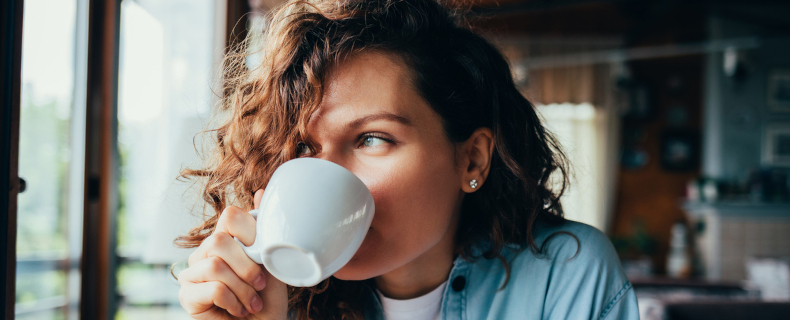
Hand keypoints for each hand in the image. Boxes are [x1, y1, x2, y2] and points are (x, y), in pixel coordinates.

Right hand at [178, 189, 288, 318]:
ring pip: (215, 265)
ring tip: (252, 303)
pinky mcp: (186, 296)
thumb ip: (265, 230)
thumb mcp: (273, 262)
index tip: (264, 257)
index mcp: (226, 240)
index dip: (250, 233)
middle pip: (219, 241)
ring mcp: (192, 273)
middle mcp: (205, 253)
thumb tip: (263, 190)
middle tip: (259, 285)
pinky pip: (212, 287)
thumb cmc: (266, 300)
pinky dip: (233, 301)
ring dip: (242, 288)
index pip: (230, 215)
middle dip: (247, 267)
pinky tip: (238, 310)